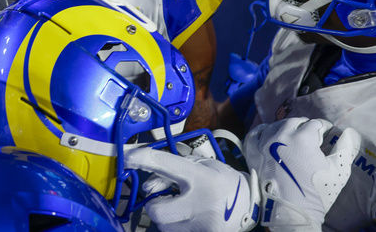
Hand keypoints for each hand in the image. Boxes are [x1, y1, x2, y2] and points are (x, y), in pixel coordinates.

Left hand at [125, 148, 258, 231]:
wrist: (253, 206)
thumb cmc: (224, 182)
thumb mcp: (202, 166)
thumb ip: (173, 169)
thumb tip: (148, 184)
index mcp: (201, 178)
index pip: (164, 164)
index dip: (141, 159)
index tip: (127, 156)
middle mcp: (201, 204)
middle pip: (157, 210)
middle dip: (155, 205)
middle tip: (165, 199)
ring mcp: (203, 226)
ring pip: (164, 226)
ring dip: (166, 217)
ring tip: (182, 209)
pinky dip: (175, 226)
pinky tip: (187, 219)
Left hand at [243, 118, 360, 230]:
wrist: (291, 210)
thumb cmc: (317, 192)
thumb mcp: (338, 170)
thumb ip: (343, 149)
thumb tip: (346, 134)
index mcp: (303, 137)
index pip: (315, 124)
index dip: (323, 128)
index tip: (326, 133)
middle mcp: (281, 135)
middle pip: (294, 122)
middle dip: (304, 126)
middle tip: (310, 136)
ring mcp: (264, 142)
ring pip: (276, 125)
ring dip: (286, 128)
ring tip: (292, 137)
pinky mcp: (252, 151)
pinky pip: (255, 133)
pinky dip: (263, 131)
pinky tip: (269, 134)